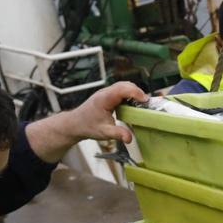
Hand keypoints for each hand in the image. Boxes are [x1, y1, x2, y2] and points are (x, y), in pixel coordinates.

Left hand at [24, 82, 147, 163]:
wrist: (75, 123)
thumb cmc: (88, 126)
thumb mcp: (103, 132)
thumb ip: (117, 134)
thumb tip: (130, 138)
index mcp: (104, 98)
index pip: (122, 89)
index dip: (136, 93)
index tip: (145, 101)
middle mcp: (106, 92)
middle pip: (125, 84)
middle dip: (138, 92)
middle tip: (147, 103)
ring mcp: (107, 92)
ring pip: (124, 85)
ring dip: (135, 92)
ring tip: (142, 104)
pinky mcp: (109, 95)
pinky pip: (122, 90)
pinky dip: (130, 94)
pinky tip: (134, 104)